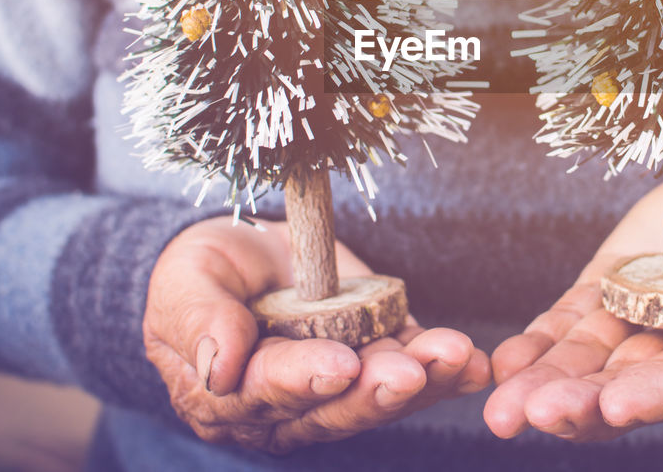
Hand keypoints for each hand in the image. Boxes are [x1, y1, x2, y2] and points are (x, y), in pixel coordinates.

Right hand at [144, 217, 490, 453]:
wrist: (245, 254)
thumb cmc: (205, 271)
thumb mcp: (186, 281)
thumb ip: (199, 321)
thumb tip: (221, 370)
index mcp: (227, 398)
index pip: (267, 392)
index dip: (304, 378)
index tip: (339, 364)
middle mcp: (285, 408)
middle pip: (333, 408)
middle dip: (375, 391)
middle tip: (410, 373)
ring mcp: (336, 390)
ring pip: (380, 397)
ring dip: (423, 380)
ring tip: (455, 357)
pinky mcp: (376, 365)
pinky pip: (414, 375)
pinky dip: (447, 373)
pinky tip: (476, 366)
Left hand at [484, 159, 662, 440]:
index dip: (661, 392)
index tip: (618, 405)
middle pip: (632, 382)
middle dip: (582, 402)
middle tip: (532, 416)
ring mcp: (647, 316)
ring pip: (591, 360)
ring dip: (547, 384)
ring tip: (504, 408)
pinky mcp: (614, 284)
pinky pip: (571, 321)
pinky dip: (538, 343)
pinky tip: (503, 366)